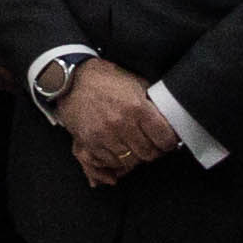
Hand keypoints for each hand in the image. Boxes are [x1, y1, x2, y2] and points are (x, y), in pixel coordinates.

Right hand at [55, 61, 177, 187]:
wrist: (72, 79)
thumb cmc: (106, 80)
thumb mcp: (137, 84)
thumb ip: (154, 104)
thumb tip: (170, 119)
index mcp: (138, 108)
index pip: (165, 139)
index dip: (169, 142)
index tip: (166, 141)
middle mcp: (122, 124)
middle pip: (149, 154)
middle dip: (152, 151)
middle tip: (150, 144)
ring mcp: (105, 135)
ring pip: (130, 161)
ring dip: (134, 156)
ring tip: (132, 145)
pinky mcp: (90, 142)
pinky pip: (110, 162)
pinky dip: (116, 159)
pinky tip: (118, 147)